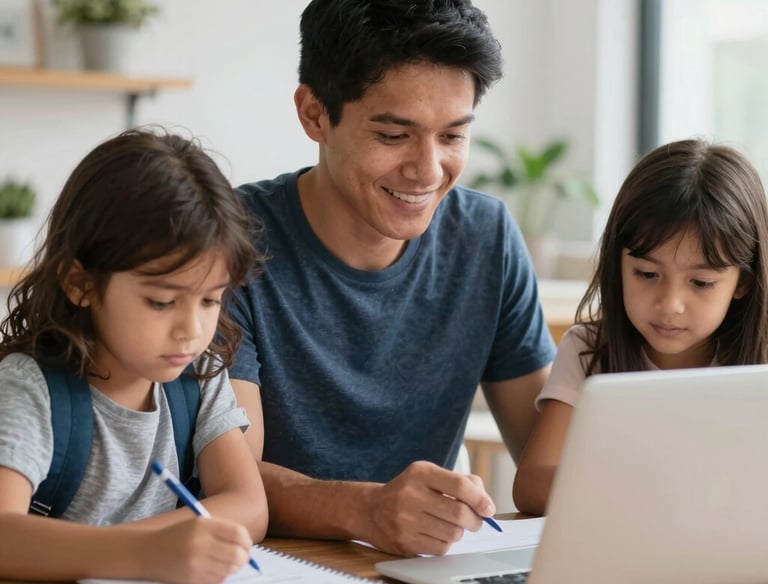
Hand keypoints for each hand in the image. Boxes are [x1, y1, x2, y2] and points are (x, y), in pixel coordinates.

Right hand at [141, 516, 252, 583]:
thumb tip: (248, 546)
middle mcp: (199, 545)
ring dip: (232, 567)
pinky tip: (212, 568)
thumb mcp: (200, 524)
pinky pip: (217, 580)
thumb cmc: (180, 535)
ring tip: (225, 561)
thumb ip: (224, 531)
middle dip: (244, 557)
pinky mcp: (191, 580)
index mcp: (203, 526)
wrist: (149, 552)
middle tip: (242, 556)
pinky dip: (220, 576)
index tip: (246, 543)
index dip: (246, 540)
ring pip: (229, 570)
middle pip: (237, 555)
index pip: (238, 534)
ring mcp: (195, 565)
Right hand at [362, 460, 495, 555]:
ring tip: (450, 525)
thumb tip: (485, 501)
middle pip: (459, 513)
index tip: (489, 509)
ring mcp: (405, 520)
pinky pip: (441, 548)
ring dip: (459, 532)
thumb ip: (459, 482)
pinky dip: (445, 543)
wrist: (370, 510)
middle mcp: (411, 494)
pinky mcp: (404, 542)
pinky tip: (436, 534)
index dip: (480, 499)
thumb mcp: (429, 476)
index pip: (460, 486)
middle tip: (475, 521)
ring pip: (453, 533)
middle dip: (475, 520)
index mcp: (420, 473)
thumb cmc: (408, 491)